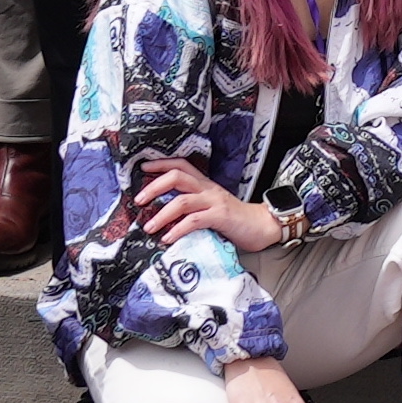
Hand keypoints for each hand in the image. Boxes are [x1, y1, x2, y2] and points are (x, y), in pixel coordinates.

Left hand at [128, 154, 288, 254]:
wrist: (263, 226)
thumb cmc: (234, 220)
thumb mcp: (211, 207)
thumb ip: (193, 207)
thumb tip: (163, 215)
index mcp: (205, 184)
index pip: (181, 165)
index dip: (161, 163)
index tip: (142, 167)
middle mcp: (208, 189)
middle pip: (177, 176)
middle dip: (154, 186)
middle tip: (138, 201)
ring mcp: (215, 201)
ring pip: (182, 200)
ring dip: (162, 214)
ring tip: (149, 227)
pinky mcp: (221, 216)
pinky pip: (195, 220)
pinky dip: (178, 229)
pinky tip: (168, 239)